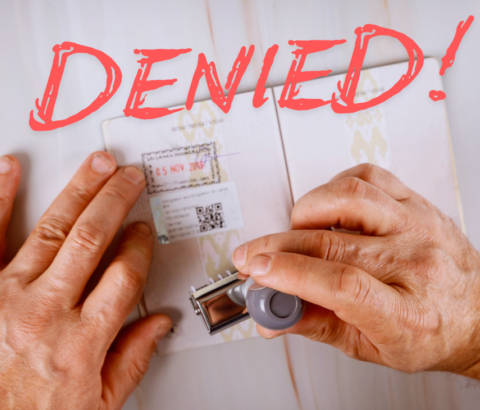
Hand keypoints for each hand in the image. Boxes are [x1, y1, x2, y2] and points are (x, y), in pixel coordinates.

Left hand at [0, 153, 171, 408]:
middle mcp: (46, 312)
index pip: (123, 275)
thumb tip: (159, 324)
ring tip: (97, 165)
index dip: (139, 246)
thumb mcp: (99, 402)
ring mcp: (7, 295)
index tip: (144, 231)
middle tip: (130, 178)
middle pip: (92, 239)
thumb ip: (134, 357)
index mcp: (82, 341)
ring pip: (52, 229)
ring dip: (80, 190)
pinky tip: (9, 170)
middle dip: (117, 200)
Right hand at [233, 164, 479, 377]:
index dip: (289, 274)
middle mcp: (414, 262)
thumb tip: (273, 316)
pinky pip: (368, 177)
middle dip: (276, 247)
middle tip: (253, 257)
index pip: (340, 284)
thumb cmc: (429, 333)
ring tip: (294, 232)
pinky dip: (334, 187)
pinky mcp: (416, 203)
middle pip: (331, 242)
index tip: (258, 272)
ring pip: (347, 197)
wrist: (477, 312)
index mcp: (406, 312)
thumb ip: (316, 327)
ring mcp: (417, 226)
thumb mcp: (371, 347)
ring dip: (304, 213)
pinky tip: (327, 207)